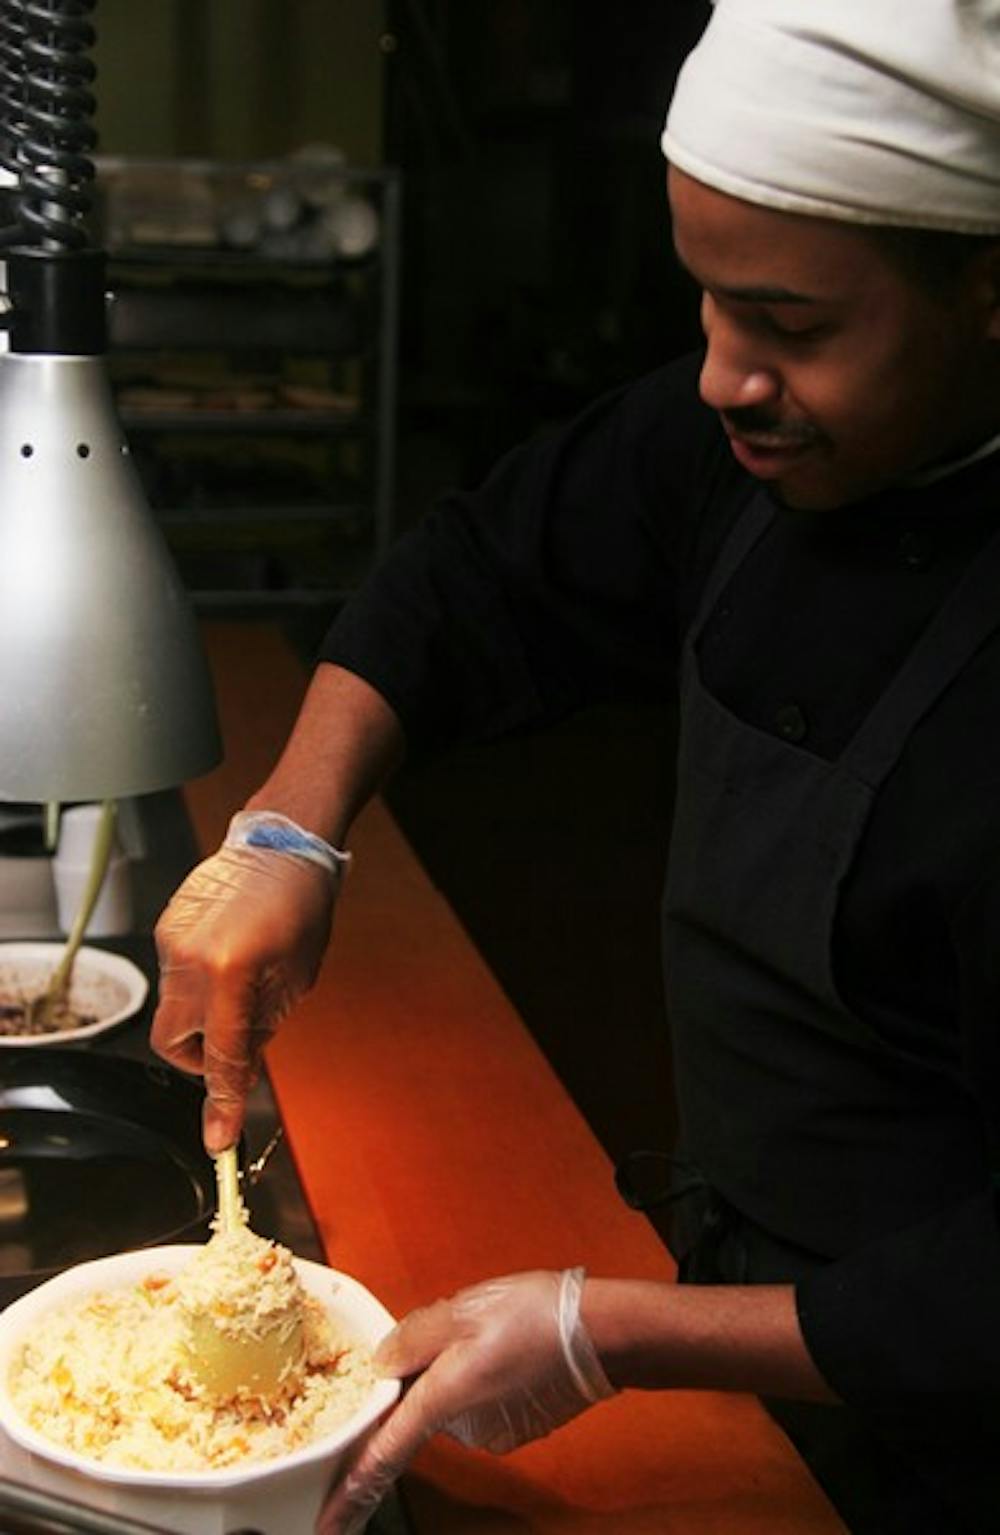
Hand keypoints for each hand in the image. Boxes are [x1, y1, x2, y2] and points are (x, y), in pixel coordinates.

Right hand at [151, 835, 336, 1151]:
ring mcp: (171, 942)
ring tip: (241, 983)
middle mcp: (191, 959)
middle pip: (174, 1043)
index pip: (220, 1056)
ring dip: (202, 1015)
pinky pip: (173, 976)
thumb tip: (239, 1074)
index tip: (218, 1138)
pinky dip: (198, 983)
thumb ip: (259, 1032)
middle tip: (234, 1045)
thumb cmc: (302, 907)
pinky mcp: (164, 928)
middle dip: (201, 1057)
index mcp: (232, 973)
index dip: (221, 1102)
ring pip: (171, 1010)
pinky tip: (228, 958)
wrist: (283, 845)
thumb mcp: (295, 981)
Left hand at [317, 1268, 614, 1534]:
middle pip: (421, 1410)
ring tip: (494, 1333)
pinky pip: (483, 1406)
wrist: (602, 1333)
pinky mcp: (516, 1430)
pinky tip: (511, 1350)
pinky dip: (487, 1381)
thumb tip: (382, 1361)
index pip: (384, 1455)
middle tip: (458, 1332)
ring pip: (454, 1403)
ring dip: (460, 1374)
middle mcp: (465, 1428)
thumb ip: (413, 1337)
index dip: (352, 1491)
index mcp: (442, 1399)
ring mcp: (493, 1434)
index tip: (328, 1522)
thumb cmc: (537, 1317)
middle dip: (428, 1375)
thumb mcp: (463, 1309)